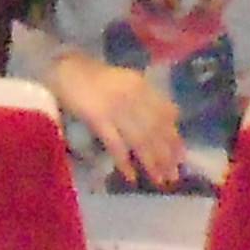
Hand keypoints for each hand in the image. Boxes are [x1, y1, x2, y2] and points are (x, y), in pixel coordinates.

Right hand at [50, 53, 188, 183]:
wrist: (66, 69)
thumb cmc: (97, 78)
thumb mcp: (128, 82)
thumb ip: (147, 98)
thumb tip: (172, 118)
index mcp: (142, 86)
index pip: (165, 115)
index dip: (174, 136)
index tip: (182, 156)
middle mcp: (133, 96)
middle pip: (154, 130)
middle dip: (166, 154)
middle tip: (174, 175)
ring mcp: (115, 108)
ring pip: (139, 140)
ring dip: (151, 162)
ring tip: (159, 180)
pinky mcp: (98, 119)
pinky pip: (115, 144)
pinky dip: (124, 162)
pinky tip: (131, 177)